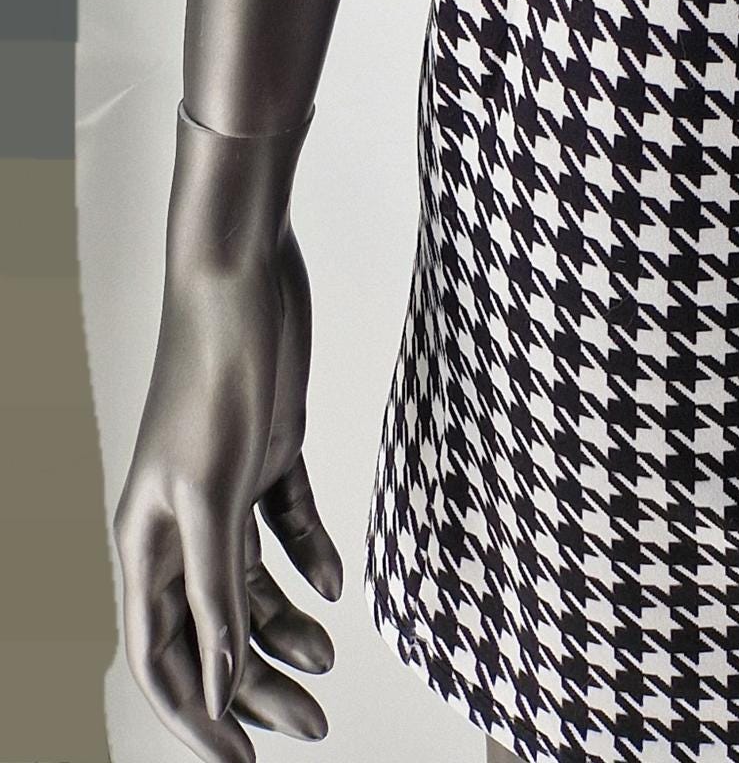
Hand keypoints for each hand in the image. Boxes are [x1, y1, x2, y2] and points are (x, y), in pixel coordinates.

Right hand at [112, 115, 341, 756]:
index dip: (198, 716)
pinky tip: (338, 581)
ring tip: (332, 655)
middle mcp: (182, 521)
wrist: (244, 272)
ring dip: (288, 627)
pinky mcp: (266, 451)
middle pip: (214, 631)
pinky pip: (285, 525)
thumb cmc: (215, 370)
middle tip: (316, 724)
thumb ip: (217, 587)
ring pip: (251, 585)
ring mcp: (225, 486)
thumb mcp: (216, 489)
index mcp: (149, 538)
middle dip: (257, 685)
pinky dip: (310, 556)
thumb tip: (219, 683)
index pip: (165, 655)